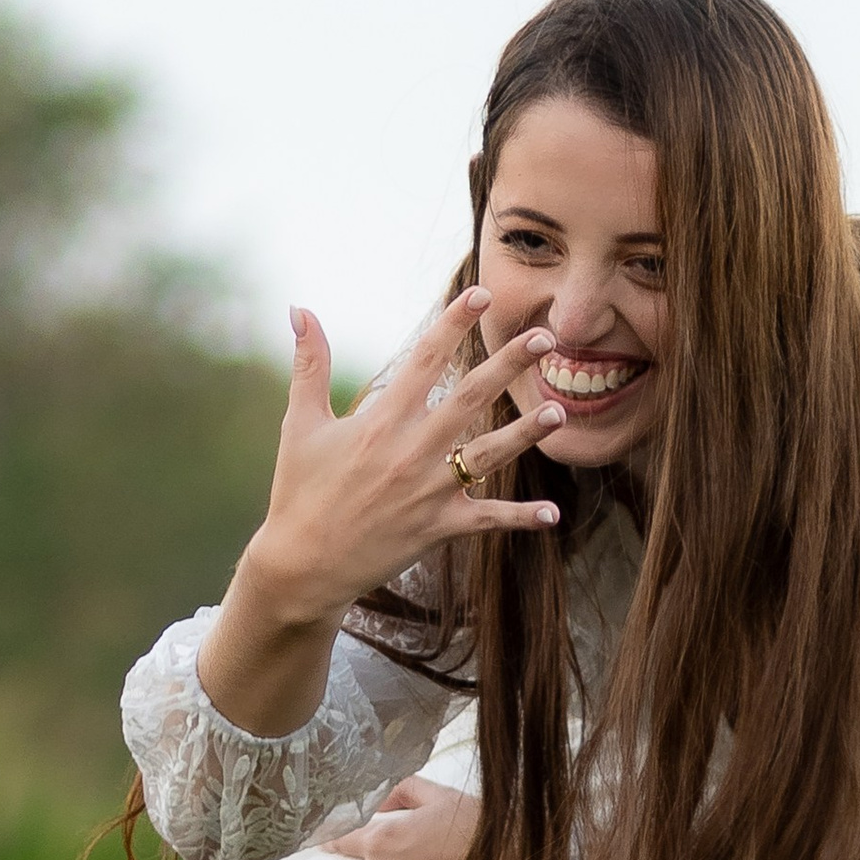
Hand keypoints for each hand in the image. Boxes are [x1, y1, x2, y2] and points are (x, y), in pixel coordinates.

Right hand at [202, 291, 569, 734]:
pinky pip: (487, 520)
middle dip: (509, 365)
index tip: (482, 294)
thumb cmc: (300, 491)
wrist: (302, 566)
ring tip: (560, 411)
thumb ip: (310, 364)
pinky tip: (553, 514)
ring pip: (489, 455)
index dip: (453, 324)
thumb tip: (299, 308)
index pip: (424, 361)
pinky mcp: (438, 528)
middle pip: (470, 398)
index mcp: (380, 421)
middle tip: (546, 337)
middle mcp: (410, 451)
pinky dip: (520, 518)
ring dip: (527, 433)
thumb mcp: (301, 424)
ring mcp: (428, 491)